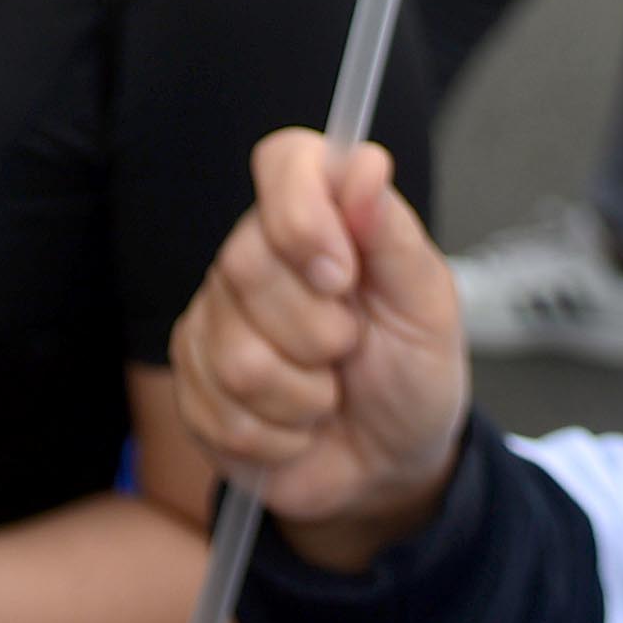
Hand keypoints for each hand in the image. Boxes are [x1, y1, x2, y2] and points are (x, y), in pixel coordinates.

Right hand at [169, 133, 471, 567]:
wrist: (389, 460)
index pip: (283, 161)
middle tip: (350, 347)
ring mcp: (214, 318)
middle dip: (319, 332)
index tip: (342, 273)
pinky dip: (280, 438)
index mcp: (319, 215)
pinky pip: (222, 414)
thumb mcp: (428, 307)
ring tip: (328, 395)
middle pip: (245, 264)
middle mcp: (255, 253)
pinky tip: (299, 427)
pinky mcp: (194, 383)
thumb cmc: (413, 370)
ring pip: (235, 356)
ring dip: (304, 396)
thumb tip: (365, 165)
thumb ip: (393, 235)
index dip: (302, 213)